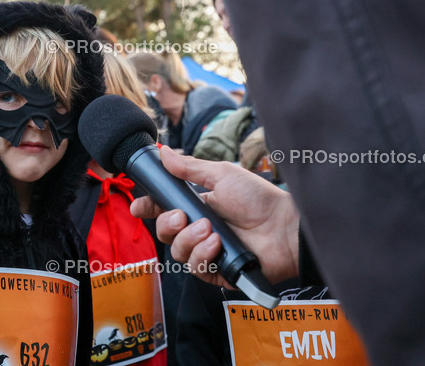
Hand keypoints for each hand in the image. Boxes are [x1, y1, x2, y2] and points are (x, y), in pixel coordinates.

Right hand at [131, 145, 299, 286]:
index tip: (140, 207)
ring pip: (177, 252)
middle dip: (168, 224)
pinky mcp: (218, 271)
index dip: (149, 209)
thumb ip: (190, 168)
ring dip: (189, 240)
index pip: (164, 209)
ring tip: (210, 230)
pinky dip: (202, 256)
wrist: (285, 227)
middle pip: (165, 233)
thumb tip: (165, 154)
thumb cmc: (259, 198)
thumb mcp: (222, 175)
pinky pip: (195, 269)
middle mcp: (200, 229)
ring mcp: (208, 251)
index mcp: (198, 206)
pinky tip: (216, 245)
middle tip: (183, 217)